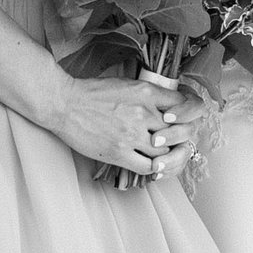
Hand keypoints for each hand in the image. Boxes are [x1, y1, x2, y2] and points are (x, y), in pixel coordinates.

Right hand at [48, 66, 193, 177]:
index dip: (187, 117)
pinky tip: (151, 165)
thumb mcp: (127, 84)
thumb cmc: (92, 93)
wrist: (64, 103)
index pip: (184, 106)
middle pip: (177, 131)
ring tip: (161, 153)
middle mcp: (143, 113)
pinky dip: (153, 168)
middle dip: (178, 137)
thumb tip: (170, 105)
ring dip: (165, 154)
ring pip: (164, 151)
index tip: (184, 122)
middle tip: (175, 142)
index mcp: (147, 92)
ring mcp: (132, 134)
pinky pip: (148, 167)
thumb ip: (150, 95)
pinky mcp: (119, 152)